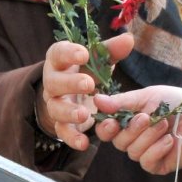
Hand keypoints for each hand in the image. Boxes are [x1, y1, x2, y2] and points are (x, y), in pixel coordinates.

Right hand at [38, 35, 132, 151]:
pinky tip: (84, 143)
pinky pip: (62, 131)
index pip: (58, 53)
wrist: (73, 93)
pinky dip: (72, 137)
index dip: (69, 53)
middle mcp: (53, 82)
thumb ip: (111, 50)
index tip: (84, 54)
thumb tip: (129, 39)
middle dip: (70, 83)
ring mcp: (55, 103)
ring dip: (69, 112)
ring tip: (84, 114)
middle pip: (54, 82)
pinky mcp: (60, 123)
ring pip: (55, 108)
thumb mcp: (98, 59)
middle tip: (88, 84)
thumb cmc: (86, 69)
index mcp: (59, 61)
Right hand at [93, 87, 181, 171]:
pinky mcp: (157, 165)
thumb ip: (122, 102)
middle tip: (147, 117)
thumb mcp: (147, 96)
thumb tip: (96, 99)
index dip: (105, 128)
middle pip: (117, 141)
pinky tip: (169, 141)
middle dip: (132, 129)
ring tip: (165, 125)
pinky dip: (157, 150)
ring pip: (132, 151)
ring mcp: (144, 152)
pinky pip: (146, 161)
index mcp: (127, 121)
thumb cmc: (176, 102)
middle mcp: (132, 138)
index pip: (105, 129)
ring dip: (149, 136)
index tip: (111, 122)